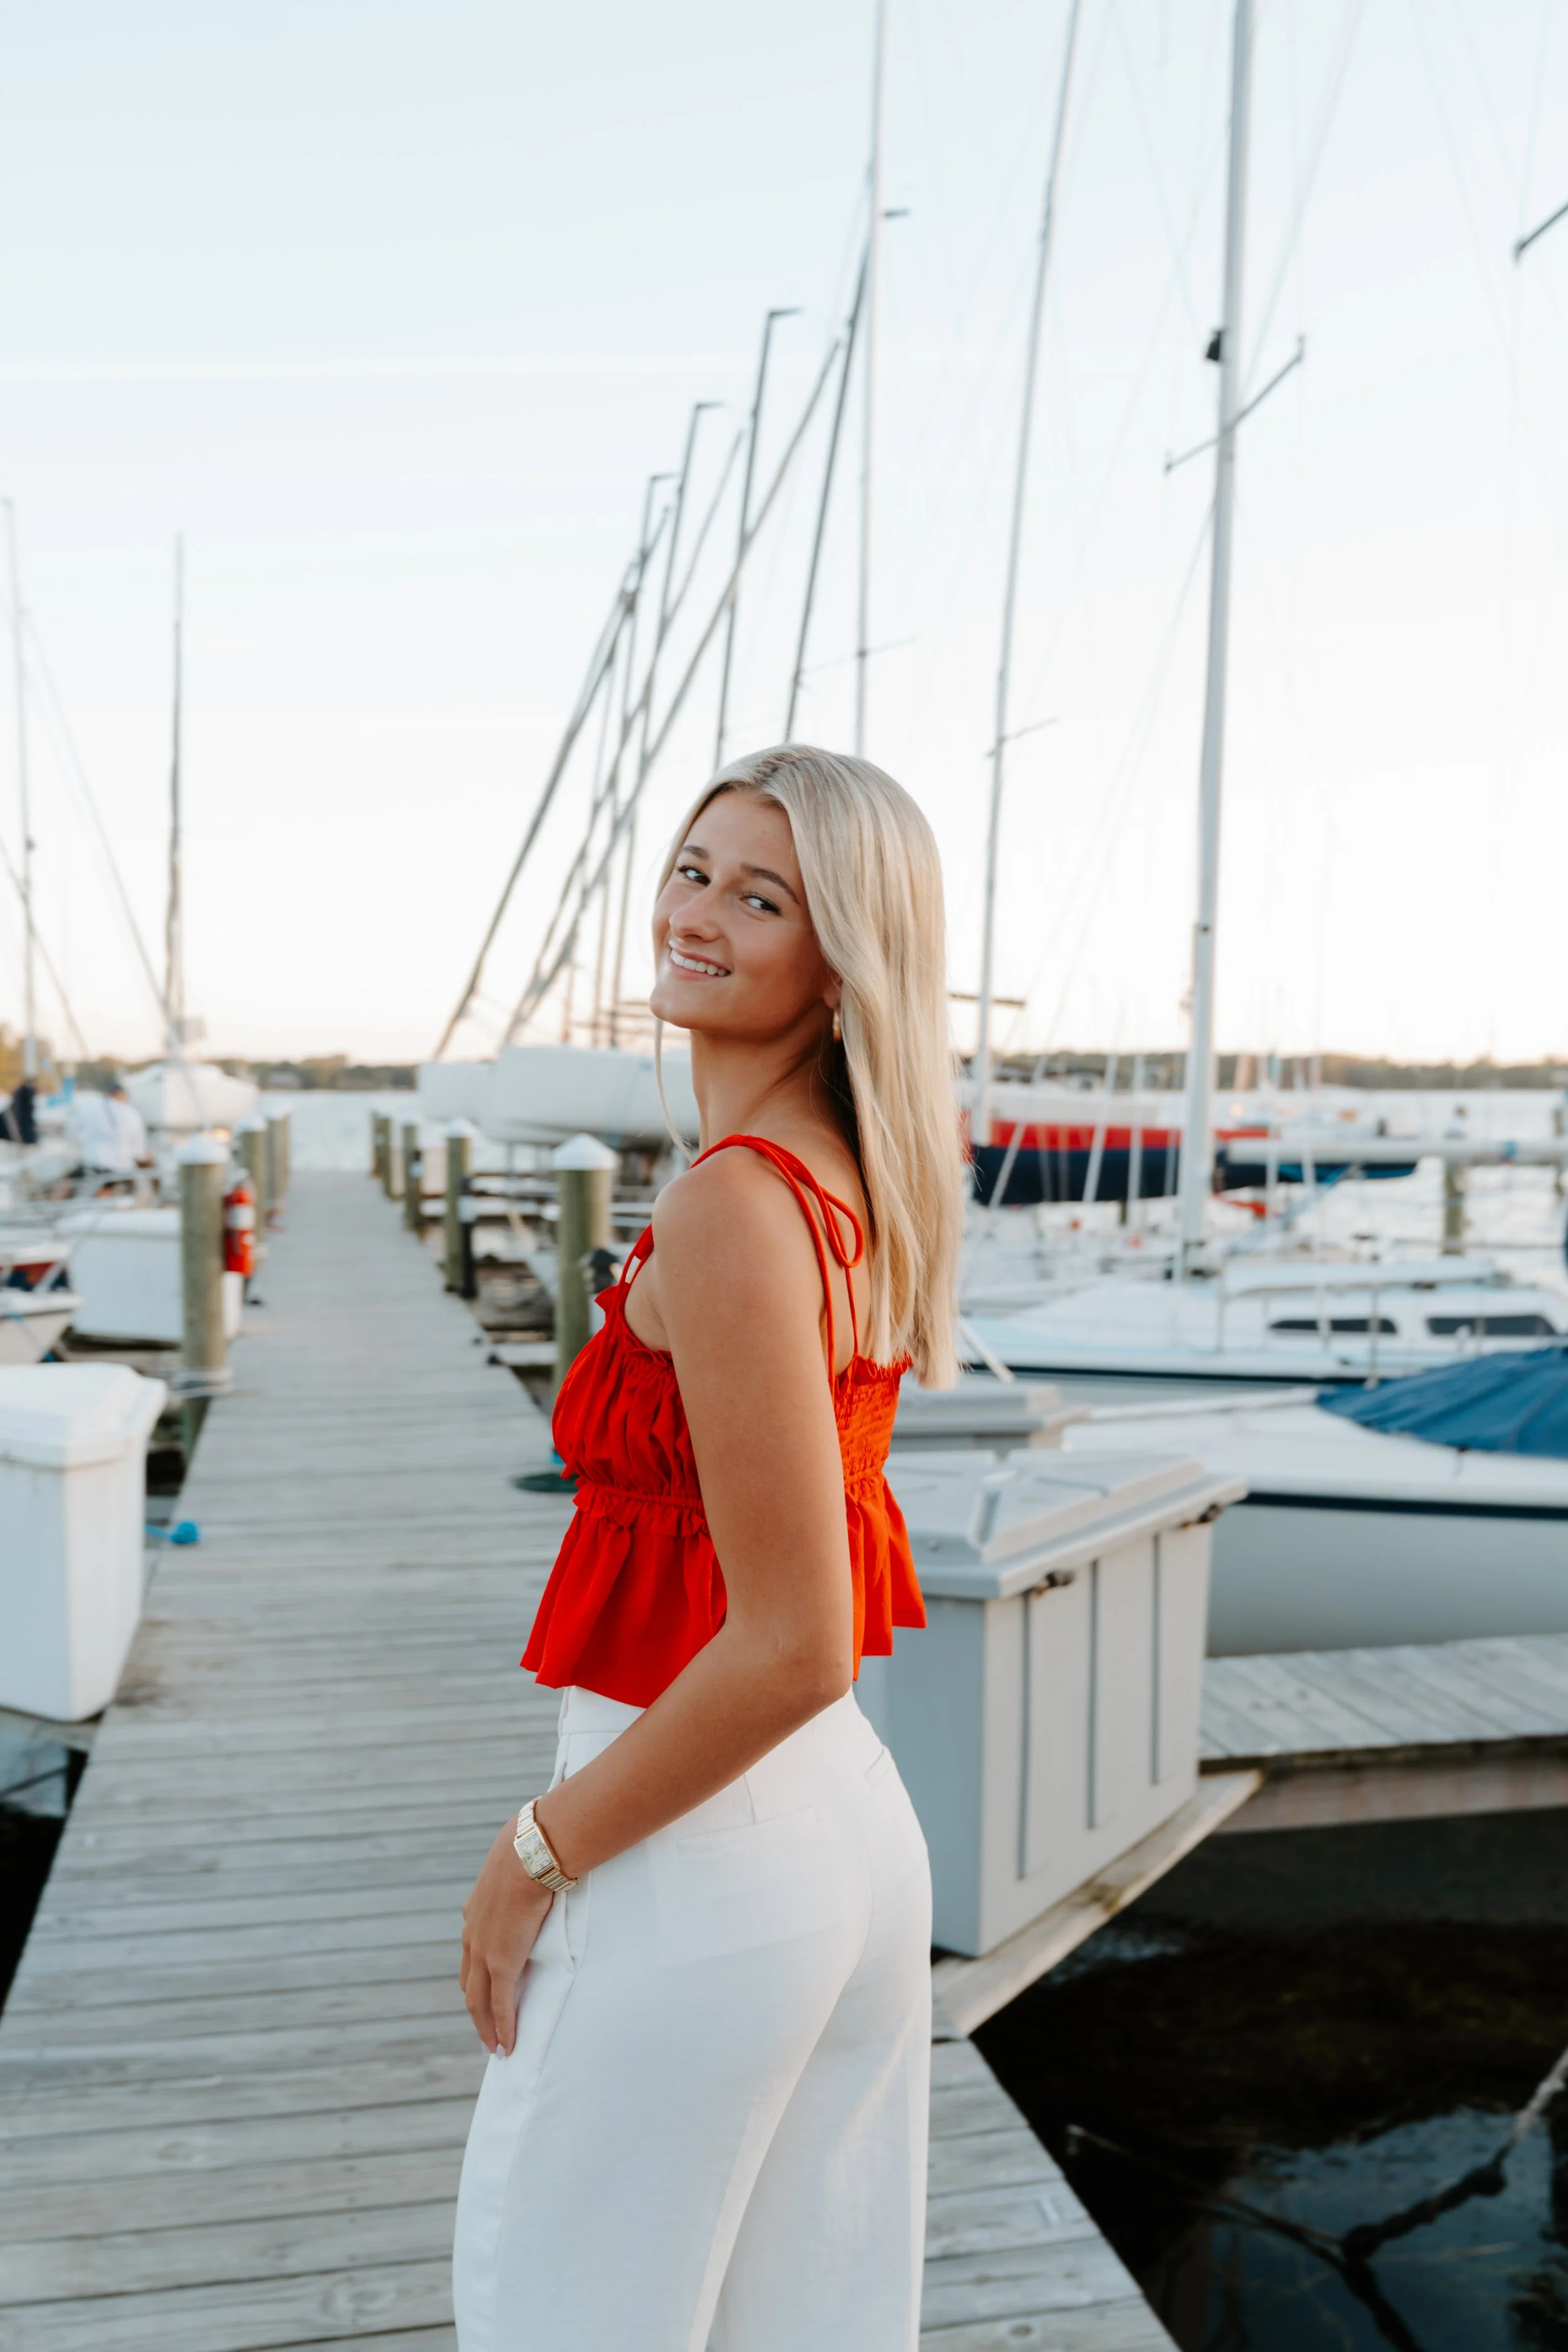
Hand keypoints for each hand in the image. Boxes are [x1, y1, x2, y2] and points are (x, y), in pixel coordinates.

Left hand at [460, 1818, 553, 2055]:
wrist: (530, 1853)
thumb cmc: (532, 1847)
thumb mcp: (518, 1862)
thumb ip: (524, 1872)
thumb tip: (546, 1857)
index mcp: (475, 1912)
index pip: (471, 1954)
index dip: (477, 1975)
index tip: (483, 1991)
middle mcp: (473, 1935)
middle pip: (469, 1983)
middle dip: (476, 2009)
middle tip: (484, 2031)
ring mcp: (484, 1952)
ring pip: (478, 2001)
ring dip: (486, 2027)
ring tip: (495, 2047)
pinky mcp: (502, 1965)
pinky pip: (500, 2006)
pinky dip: (502, 2029)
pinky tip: (507, 2046)